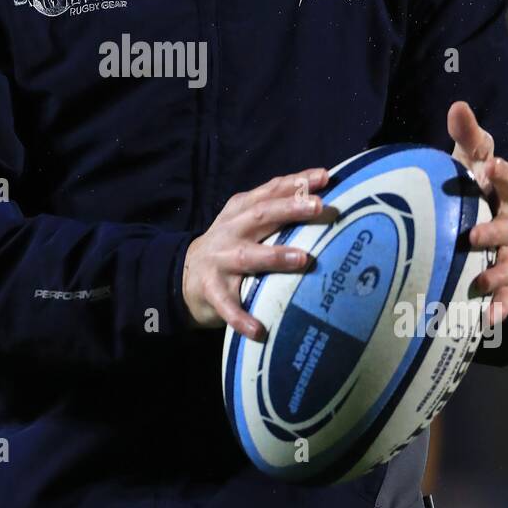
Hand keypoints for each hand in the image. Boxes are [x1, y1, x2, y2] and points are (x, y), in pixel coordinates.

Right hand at [182, 170, 338, 340]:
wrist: (184, 275)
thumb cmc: (229, 245)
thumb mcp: (244, 220)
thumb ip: (273, 207)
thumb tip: (321, 192)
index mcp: (240, 211)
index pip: (270, 191)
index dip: (295, 182)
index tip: (324, 177)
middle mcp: (230, 232)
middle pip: (260, 216)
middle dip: (289, 209)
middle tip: (319, 206)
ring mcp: (219, 261)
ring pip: (247, 257)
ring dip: (274, 256)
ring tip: (302, 259)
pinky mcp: (211, 291)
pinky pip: (227, 305)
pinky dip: (241, 317)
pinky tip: (259, 330)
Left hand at [448, 100, 507, 325]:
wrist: (482, 217)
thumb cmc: (473, 185)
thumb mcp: (469, 158)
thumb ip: (467, 135)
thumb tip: (458, 105)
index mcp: (506, 192)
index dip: (502, 173)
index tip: (488, 166)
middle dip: (495, 233)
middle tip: (472, 236)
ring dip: (499, 275)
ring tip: (481, 282)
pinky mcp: (503, 281)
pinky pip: (506, 298)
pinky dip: (498, 308)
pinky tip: (484, 319)